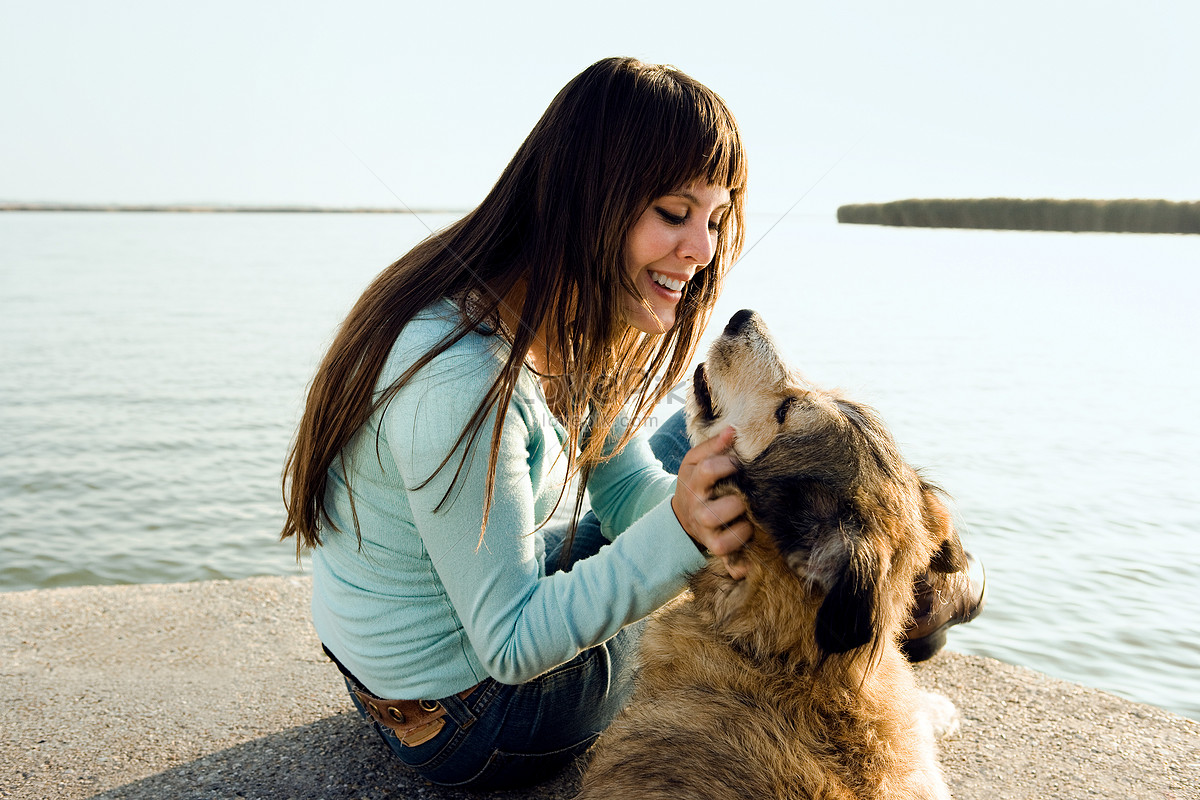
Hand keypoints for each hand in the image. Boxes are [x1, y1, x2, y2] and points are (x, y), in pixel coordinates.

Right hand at [670, 426, 751, 578]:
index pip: (708, 471)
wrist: (684, 513)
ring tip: (748, 516)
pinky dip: (740, 554)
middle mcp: (698, 508)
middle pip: (714, 510)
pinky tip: (748, 541)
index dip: (728, 465)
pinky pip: (726, 552)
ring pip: (723, 536)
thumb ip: (714, 445)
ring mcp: (705, 529)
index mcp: (694, 482)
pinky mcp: (714, 546)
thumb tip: (733, 430)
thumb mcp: (696, 460)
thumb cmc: (697, 482)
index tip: (739, 463)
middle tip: (745, 495)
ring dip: (742, 526)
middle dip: (736, 501)